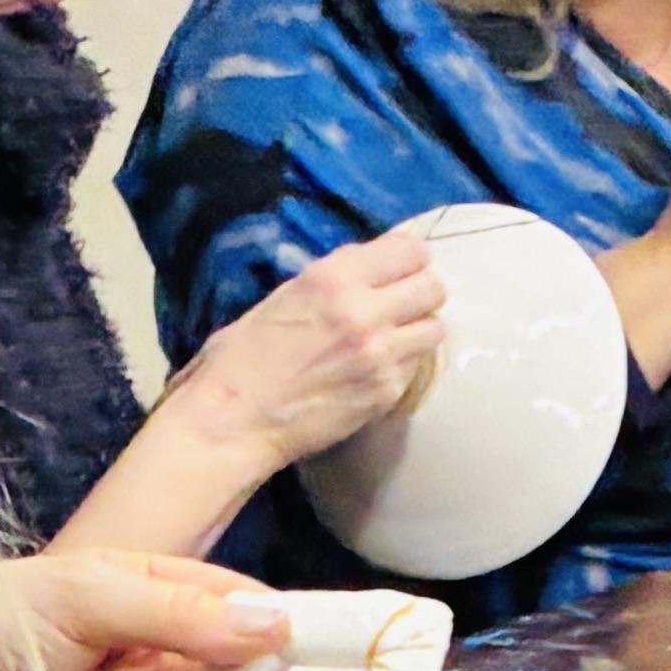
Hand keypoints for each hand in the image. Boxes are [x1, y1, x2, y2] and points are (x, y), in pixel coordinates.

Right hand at [170, 229, 444, 471]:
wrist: (236, 420)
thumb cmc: (242, 357)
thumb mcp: (284, 297)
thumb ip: (334, 279)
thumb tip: (370, 266)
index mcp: (332, 278)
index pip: (410, 250)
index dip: (409, 257)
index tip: (399, 267)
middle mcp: (364, 311)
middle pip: (433, 287)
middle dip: (421, 291)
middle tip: (401, 303)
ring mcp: (381, 354)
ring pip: (435, 328)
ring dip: (418, 329)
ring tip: (394, 337)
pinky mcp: (387, 391)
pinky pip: (417, 365)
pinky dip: (405, 362)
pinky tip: (377, 367)